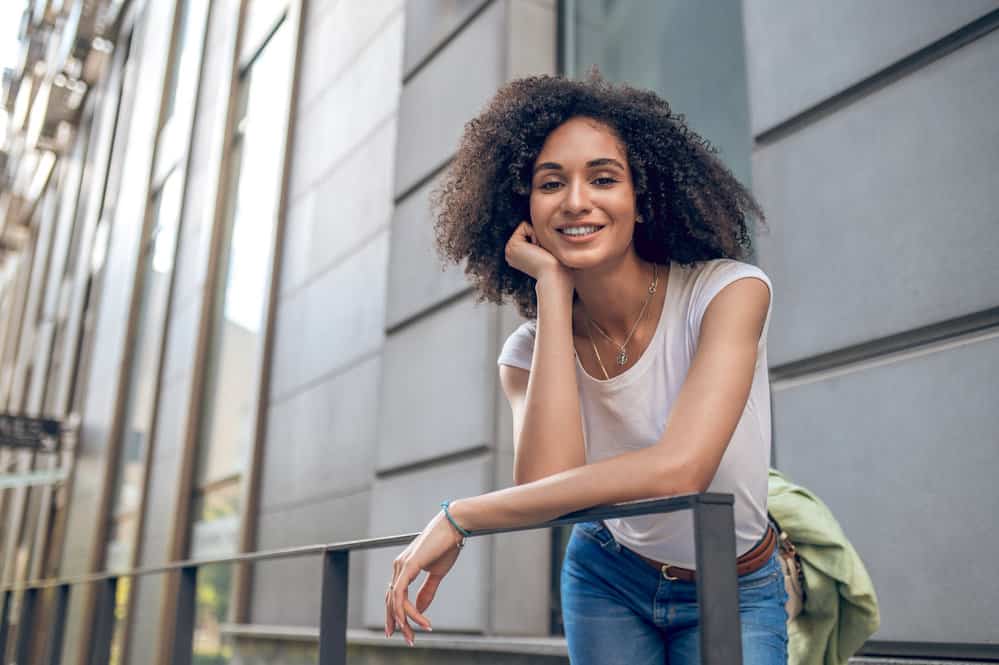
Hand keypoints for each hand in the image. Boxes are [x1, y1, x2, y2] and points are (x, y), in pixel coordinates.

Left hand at [385, 510, 464, 645]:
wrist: (453, 527)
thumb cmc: (446, 546)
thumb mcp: (436, 574)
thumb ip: (427, 591)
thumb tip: (420, 609)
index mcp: (404, 568)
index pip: (394, 595)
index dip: (396, 614)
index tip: (403, 631)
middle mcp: (398, 566)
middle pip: (390, 600)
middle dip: (397, 622)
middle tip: (407, 639)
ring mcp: (401, 566)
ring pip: (395, 600)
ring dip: (405, 620)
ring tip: (416, 634)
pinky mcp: (408, 566)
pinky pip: (400, 594)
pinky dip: (407, 610)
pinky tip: (416, 621)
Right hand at [504, 221, 572, 285]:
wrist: (555, 274)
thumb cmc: (557, 265)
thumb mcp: (548, 251)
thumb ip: (543, 240)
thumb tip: (550, 225)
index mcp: (518, 256)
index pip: (528, 233)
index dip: (540, 238)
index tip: (544, 253)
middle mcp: (511, 253)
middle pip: (527, 228)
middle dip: (538, 236)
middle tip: (542, 253)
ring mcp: (510, 249)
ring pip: (525, 226)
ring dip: (537, 236)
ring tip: (539, 251)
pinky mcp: (512, 245)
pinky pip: (524, 225)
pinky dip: (534, 234)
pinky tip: (537, 248)